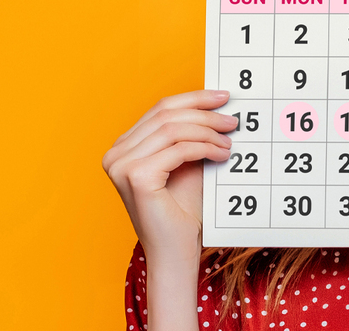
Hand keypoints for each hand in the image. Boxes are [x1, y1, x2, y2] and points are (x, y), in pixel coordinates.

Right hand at [102, 90, 236, 257]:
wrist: (176, 251)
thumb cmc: (183, 211)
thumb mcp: (186, 163)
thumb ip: (191, 135)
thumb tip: (216, 105)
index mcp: (123, 147)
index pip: (160, 109)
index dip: (193, 98)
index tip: (222, 96)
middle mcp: (115, 154)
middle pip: (166, 115)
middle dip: (204, 112)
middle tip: (232, 119)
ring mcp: (121, 165)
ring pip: (173, 129)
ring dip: (207, 131)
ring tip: (229, 140)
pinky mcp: (136, 176)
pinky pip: (178, 149)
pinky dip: (204, 147)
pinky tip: (221, 154)